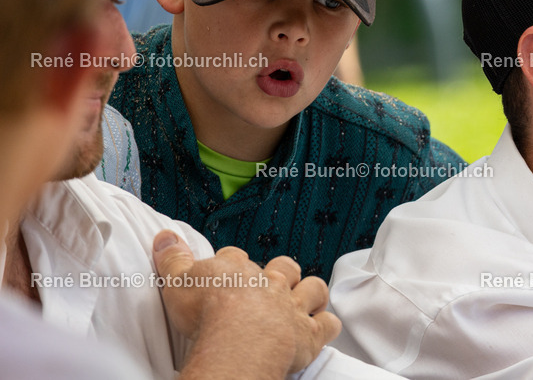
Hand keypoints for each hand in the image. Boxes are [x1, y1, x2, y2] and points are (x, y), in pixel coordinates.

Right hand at [152, 230, 340, 373]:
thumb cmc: (207, 314)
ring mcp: (292, 308)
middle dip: (280, 272)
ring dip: (310, 292)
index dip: (232, 263)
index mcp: (239, 272)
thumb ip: (172, 258)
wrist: (238, 338)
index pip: (236, 257)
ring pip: (312, 289)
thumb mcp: (178, 282)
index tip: (227, 268)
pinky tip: (322, 327)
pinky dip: (326, 325)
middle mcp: (270, 285)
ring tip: (304, 298)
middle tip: (274, 281)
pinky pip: (326, 324)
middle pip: (282, 268)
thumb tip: (164, 236)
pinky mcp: (308, 334)